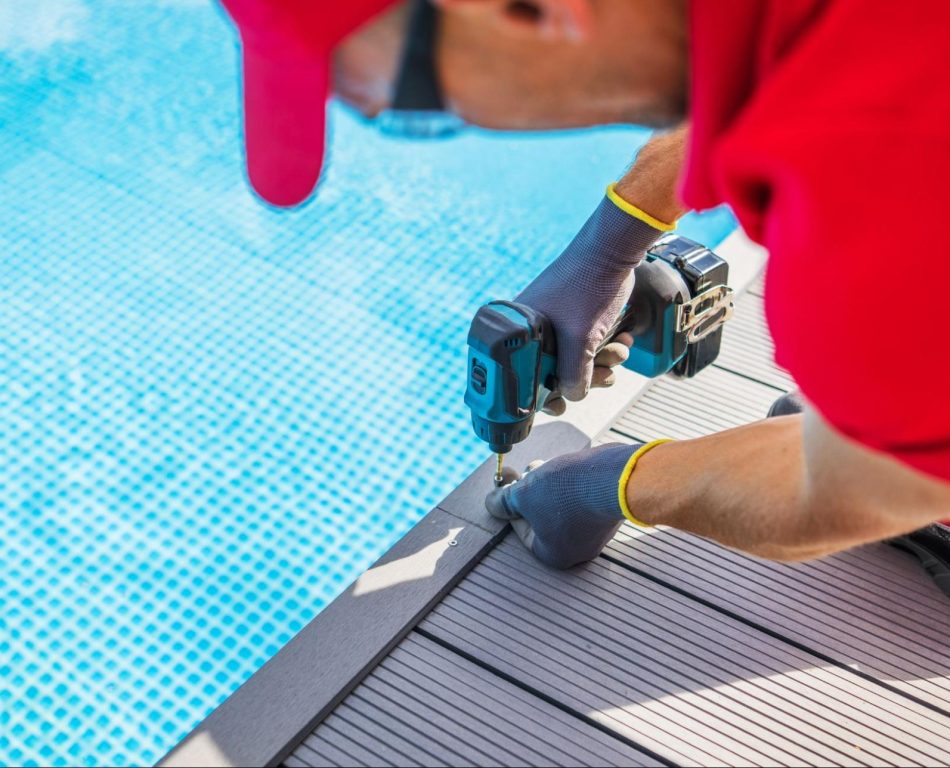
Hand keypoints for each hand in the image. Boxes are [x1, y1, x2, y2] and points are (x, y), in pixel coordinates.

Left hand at [485, 443, 640, 568]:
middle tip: (524, 472)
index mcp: (554, 555)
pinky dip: (570, 485)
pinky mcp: (608, 512)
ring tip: (544, 466)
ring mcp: (596, 532)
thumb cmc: (566, 492)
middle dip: (529, 492)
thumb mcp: (523, 494)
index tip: (505, 485)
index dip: (510, 505)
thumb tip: (491, 504)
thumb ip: (503, 501)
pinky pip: (581, 500)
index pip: (521, 530)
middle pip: (541, 518)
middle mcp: (578, 550)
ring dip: (548, 485)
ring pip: (560, 506)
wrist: (617, 478)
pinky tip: (568, 469)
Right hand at [516, 126, 688, 406]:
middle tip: (605, 375)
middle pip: (553, 372)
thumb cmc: (588, 286)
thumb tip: (572, 397)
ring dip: (603, 362)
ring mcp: (556, 322)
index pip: (520, 375)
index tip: (557, 408)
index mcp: (520, 330)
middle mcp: (533, 328)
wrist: (615, 250)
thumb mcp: (581, 339)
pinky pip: (588, 345)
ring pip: (575, 360)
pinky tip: (622, 339)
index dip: (540, 395)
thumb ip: (574, 375)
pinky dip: (607, 347)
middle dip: (585, 376)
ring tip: (619, 350)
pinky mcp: (577, 318)